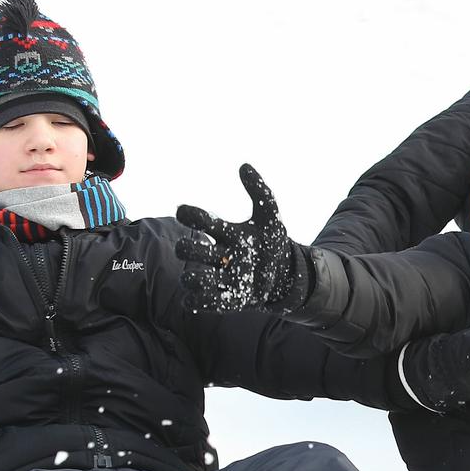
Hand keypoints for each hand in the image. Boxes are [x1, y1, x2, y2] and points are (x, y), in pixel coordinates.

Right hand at [176, 164, 311, 312]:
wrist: (285, 274)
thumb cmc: (271, 243)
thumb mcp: (271, 216)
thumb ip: (260, 191)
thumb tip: (243, 166)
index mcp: (223, 233)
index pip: (199, 220)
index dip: (188, 214)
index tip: (183, 210)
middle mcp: (216, 255)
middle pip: (187, 250)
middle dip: (188, 248)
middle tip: (204, 247)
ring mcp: (219, 278)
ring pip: (191, 279)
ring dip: (195, 277)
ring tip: (215, 275)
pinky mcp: (226, 300)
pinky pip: (200, 304)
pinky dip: (198, 301)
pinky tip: (212, 294)